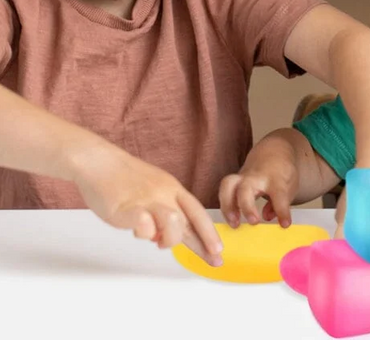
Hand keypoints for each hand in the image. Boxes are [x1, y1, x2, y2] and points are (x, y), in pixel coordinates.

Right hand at [72, 145, 222, 265]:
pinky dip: (145, 233)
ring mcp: (146, 200)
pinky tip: (139, 231)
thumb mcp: (153, 189)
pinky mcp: (127, 207)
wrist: (99, 161)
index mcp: (172, 188)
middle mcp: (163, 193)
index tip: (218, 251)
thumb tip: (166, 238)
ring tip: (155, 240)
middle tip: (213, 259)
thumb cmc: (123, 178)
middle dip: (203, 243)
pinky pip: (144, 223)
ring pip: (173, 222)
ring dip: (169, 239)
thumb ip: (163, 212)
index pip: (197, 212)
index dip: (210, 233)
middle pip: (189, 220)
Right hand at [219, 159, 297, 228]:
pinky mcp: (234, 180)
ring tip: (234, 223)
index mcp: (276, 178)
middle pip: (246, 188)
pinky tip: (231, 218)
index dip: (282, 210)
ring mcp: (242, 176)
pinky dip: (225, 205)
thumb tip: (268, 217)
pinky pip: (224, 190)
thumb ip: (280, 204)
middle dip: (247, 206)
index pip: (279, 194)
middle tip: (253, 222)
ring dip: (228, 206)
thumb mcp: (289, 186)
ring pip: (227, 185)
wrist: (272, 150)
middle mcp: (256, 176)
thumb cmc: (281, 171)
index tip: (285, 224)